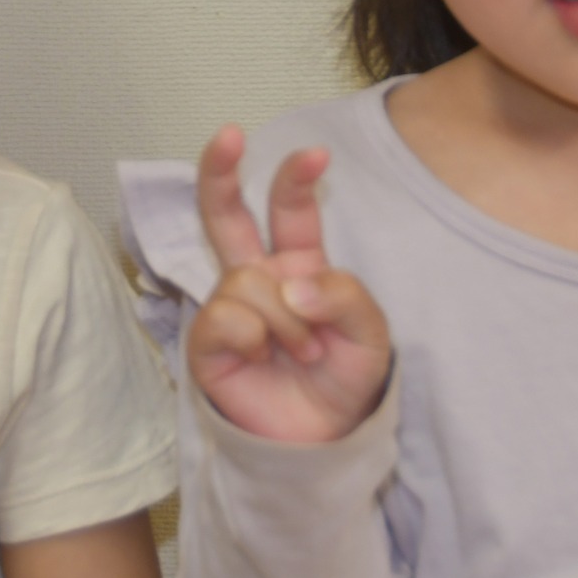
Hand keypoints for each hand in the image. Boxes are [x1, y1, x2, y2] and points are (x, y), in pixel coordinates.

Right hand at [187, 127, 390, 443]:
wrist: (322, 443)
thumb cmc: (345, 382)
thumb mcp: (370, 336)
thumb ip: (344, 297)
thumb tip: (294, 283)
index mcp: (299, 266)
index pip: (290, 211)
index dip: (297, 178)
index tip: (316, 152)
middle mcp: (259, 278)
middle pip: (225, 214)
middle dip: (219, 170)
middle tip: (227, 134)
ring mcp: (230, 308)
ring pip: (246, 277)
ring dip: (285, 318)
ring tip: (304, 353)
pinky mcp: (208, 342)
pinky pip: (225, 315)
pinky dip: (253, 336)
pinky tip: (260, 358)